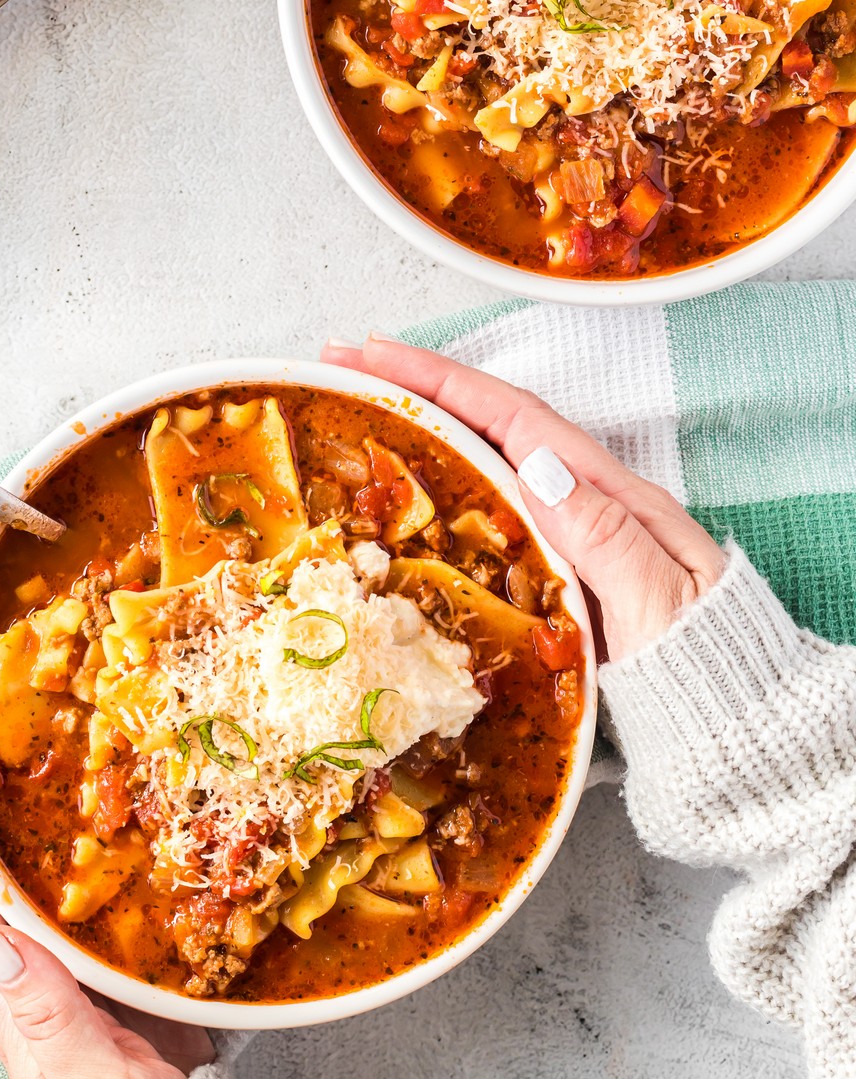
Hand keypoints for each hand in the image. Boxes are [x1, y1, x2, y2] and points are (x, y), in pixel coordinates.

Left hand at [0, 716, 211, 1078]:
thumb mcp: (88, 1073)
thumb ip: (47, 1010)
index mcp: (4, 983)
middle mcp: (19, 959)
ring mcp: (57, 955)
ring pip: (15, 866)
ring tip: (2, 733)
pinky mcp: (103, 953)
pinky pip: (69, 880)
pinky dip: (66, 831)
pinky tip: (87, 794)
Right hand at [322, 334, 725, 662]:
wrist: (738, 726)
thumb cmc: (704, 672)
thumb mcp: (662, 605)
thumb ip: (607, 540)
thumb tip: (541, 468)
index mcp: (610, 498)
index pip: (514, 420)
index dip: (442, 381)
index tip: (376, 352)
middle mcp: (585, 505)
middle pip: (490, 428)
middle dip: (415, 390)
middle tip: (340, 366)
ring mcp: (569, 540)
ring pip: (484, 469)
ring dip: (420, 434)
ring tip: (356, 410)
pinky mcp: (555, 579)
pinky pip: (487, 520)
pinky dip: (439, 493)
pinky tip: (400, 497)